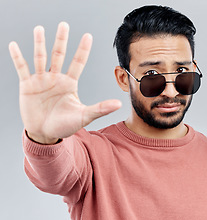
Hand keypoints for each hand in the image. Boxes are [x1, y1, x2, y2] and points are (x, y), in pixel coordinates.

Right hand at [9, 22, 120, 143]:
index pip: (78, 62)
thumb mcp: (84, 116)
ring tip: (39, 29)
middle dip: (61, 40)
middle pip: (59, 55)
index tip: (88, 36)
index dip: (83, 49)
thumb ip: (100, 108)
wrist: (45, 134)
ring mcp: (41, 81)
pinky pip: (22, 68)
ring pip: (41, 58)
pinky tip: (14, 45)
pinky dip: (18, 57)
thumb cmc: (65, 125)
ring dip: (40, 44)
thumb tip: (119, 103)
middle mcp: (56, 78)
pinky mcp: (27, 86)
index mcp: (70, 83)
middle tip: (64, 25)